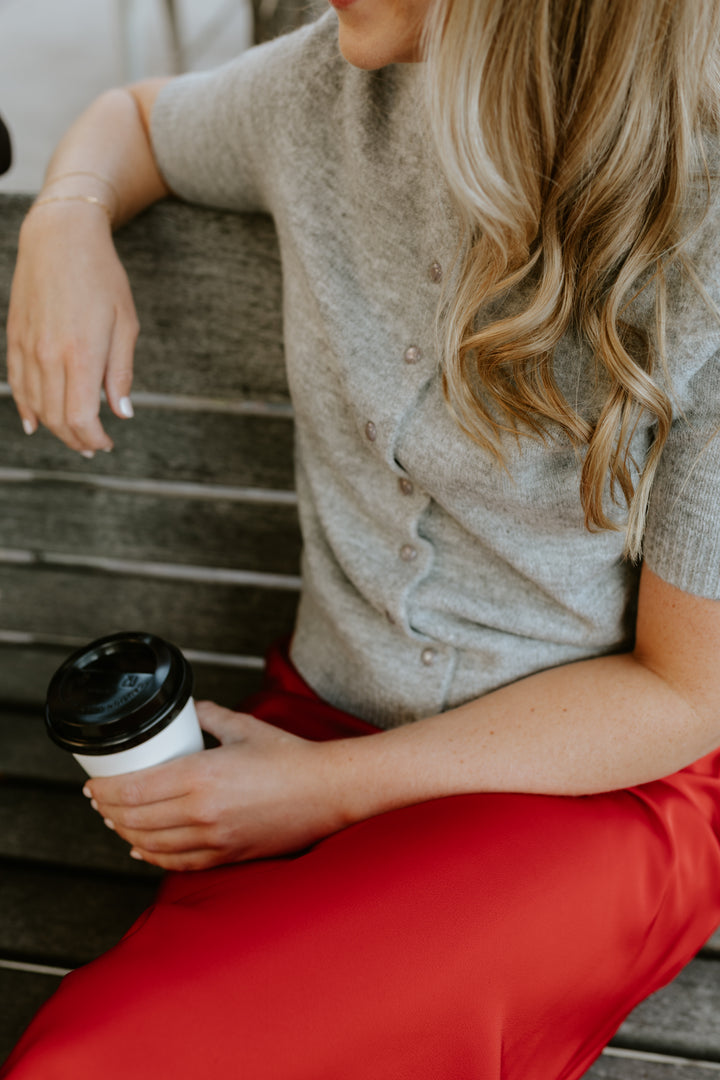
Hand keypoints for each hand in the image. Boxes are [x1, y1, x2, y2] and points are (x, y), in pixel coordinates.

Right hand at [6, 202, 138, 454]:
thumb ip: (121, 373)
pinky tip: (35, 422)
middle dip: (76, 439)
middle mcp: (49, 355)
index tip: (107, 443)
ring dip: (55, 428)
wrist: (61, 238)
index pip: (81, 417)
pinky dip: (26, 407)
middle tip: (93, 446)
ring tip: (72, 437)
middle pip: (57, 418)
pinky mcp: (15, 337)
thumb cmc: (102, 278)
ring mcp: (28, 347)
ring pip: (36, 405)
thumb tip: (121, 413)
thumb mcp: (126, 325)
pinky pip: (17, 384)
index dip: (93, 438)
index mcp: (81, 354)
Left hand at [84, 702, 352, 870]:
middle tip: (98, 799)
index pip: (133, 790)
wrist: (328, 793)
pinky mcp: (227, 856)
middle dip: (108, 810)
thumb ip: (211, 717)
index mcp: (202, 775)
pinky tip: (140, 847)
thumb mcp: (245, 727)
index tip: (91, 784)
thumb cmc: (291, 758)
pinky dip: (151, 856)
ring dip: (124, 832)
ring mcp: (214, 839)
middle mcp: (202, 812)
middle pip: (134, 818)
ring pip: (151, 843)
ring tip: (114, 819)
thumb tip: (190, 710)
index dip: (104, 790)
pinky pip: (177, 862)